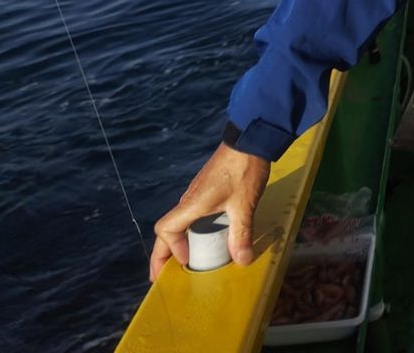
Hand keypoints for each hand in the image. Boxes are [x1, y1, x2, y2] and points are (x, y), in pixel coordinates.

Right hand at [149, 143, 269, 280]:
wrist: (250, 139)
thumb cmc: (243, 170)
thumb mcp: (243, 205)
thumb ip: (241, 234)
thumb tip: (242, 261)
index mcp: (192, 204)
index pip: (165, 229)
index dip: (169, 249)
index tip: (186, 260)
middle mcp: (190, 199)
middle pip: (167, 229)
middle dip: (163, 254)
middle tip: (162, 276)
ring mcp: (198, 192)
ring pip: (179, 221)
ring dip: (177, 242)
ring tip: (185, 260)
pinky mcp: (208, 187)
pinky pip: (192, 213)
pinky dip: (191, 229)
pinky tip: (205, 236)